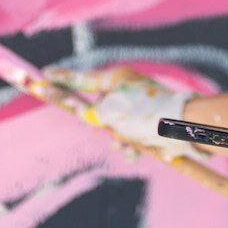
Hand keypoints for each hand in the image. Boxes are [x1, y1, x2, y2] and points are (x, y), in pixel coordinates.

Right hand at [41, 64, 201, 159]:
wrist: (183, 128)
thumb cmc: (143, 117)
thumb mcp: (107, 114)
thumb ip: (89, 112)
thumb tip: (88, 113)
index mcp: (115, 78)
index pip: (80, 78)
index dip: (60, 79)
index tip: (44, 75)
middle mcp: (128, 87)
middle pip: (101, 107)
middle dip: (102, 125)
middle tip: (108, 131)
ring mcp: (141, 102)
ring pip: (117, 124)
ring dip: (118, 139)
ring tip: (126, 147)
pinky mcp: (152, 119)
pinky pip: (132, 133)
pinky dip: (131, 143)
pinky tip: (136, 152)